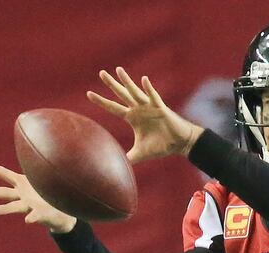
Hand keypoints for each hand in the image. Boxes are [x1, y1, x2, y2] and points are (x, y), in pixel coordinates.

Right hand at [0, 161, 76, 232]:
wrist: (62, 213)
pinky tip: (28, 220)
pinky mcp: (40, 215)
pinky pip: (36, 216)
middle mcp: (23, 195)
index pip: (5, 174)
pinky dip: (32, 217)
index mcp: (22, 184)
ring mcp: (30, 206)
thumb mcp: (45, 176)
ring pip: (16, 207)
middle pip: (5, 193)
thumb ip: (41, 165)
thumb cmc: (51, 193)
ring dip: (6, 209)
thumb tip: (43, 144)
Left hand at [86, 67, 203, 163]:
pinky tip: (144, 80)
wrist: (180, 144)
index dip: (101, 101)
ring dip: (127, 81)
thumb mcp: (140, 153)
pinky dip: (149, 89)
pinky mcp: (161, 108)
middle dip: (111, 84)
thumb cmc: (161, 145)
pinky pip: (154, 97)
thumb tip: (117, 167)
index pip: (113, 108)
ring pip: (135, 92)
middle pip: (121, 94)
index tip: (88, 93)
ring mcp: (149, 107)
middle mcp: (139, 109)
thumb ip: (129, 157)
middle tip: (101, 73)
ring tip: (118, 70)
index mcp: (133, 117)